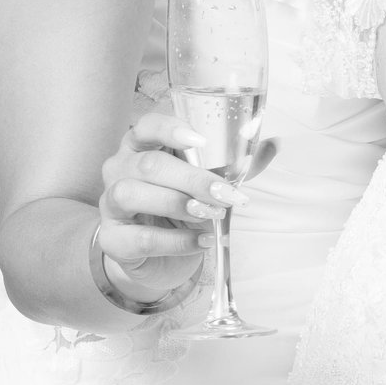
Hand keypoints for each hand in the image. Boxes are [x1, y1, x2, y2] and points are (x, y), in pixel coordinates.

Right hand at [94, 106, 262, 308]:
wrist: (159, 259)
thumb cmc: (182, 210)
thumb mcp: (209, 185)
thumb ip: (236, 165)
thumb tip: (274, 144)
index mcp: (141, 145)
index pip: (147, 125)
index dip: (170, 129)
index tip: (200, 141)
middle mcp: (120, 168)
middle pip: (149, 164)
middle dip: (193, 179)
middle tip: (227, 195)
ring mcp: (110, 203)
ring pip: (132, 194)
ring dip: (177, 205)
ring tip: (211, 215)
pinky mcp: (112, 239)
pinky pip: (139, 237)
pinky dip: (175, 241)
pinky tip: (201, 240)